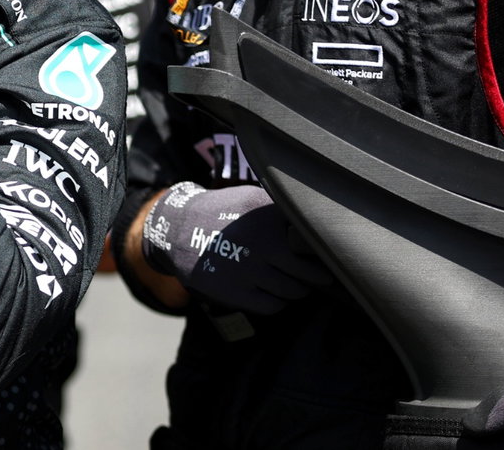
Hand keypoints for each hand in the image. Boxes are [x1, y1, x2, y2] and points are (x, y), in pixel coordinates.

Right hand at [140, 182, 331, 314]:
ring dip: (298, 289)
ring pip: (294, 291)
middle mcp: (261, 244)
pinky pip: (274, 306)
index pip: (314, 242)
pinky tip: (272, 291)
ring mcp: (248, 271)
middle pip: (311, 272)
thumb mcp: (251, 197)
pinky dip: (278, 302)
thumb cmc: (222, 213)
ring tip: (292, 281)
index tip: (326, 252)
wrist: (177, 230)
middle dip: (316, 275)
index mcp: (268, 217)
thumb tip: (322, 223)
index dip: (323, 250)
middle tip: (317, 273)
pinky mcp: (235, 292)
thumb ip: (284, 210)